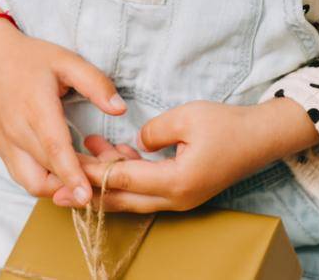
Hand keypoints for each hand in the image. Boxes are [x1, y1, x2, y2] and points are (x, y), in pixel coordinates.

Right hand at [0, 12, 127, 207]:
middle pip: (47, 171)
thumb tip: (120, 109)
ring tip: (83, 178)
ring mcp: (6, 144)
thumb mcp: (66, 60)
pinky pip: (22, 177)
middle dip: (76, 183)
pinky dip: (44, 182)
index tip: (87, 196)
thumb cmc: (29, 58)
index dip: (71, 174)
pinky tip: (63, 173)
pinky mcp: (1, 151)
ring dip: (58, 188)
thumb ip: (95, 83)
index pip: (54, 148)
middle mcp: (17, 131)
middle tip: (103, 177)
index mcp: (35, 107)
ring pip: (31, 182)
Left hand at [77, 100, 283, 212]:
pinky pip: (146, 189)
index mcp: (175, 182)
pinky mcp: (182, 190)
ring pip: (132, 196)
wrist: (262, 138)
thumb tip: (134, 144)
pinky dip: (127, 174)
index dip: (91, 172)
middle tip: (56, 183)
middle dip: (88, 189)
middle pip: (121, 200)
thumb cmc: (228, 125)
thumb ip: (153, 131)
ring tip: (85, 150)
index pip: (122, 179)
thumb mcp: (186, 117)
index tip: (65, 164)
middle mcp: (175, 199)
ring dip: (107, 178)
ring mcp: (180, 199)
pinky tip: (114, 152)